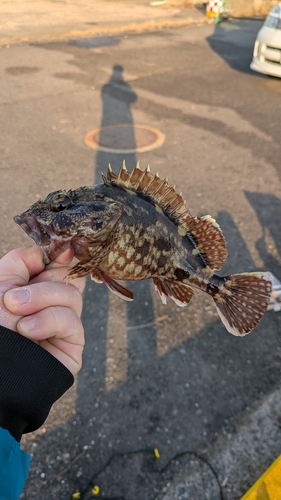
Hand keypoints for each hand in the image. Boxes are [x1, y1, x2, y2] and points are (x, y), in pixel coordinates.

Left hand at [0, 246, 85, 374]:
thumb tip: (51, 251)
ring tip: (16, 313)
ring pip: (72, 295)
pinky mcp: (72, 343)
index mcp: (34, 288)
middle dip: (44, 282)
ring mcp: (63, 324)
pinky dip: (47, 321)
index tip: (61, 251)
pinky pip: (71, 320)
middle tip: (14, 298)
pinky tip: (27, 331)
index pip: (59, 266)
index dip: (61, 256)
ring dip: (41, 300)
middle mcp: (51, 304)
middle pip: (69, 277)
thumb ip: (22, 260)